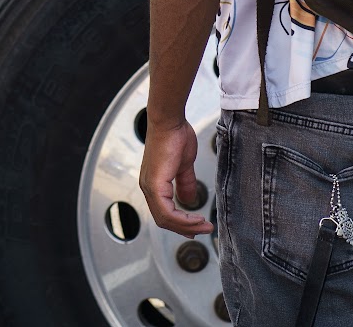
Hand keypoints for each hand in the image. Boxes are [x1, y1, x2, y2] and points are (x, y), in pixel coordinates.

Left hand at [139, 118, 212, 234]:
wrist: (169, 121)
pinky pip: (166, 211)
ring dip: (187, 226)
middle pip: (164, 220)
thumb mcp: (183, 165)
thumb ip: (185, 183)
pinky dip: (183, 219)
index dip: (182, 223)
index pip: (165, 213)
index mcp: (154, 184)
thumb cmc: (174, 136)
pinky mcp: (154, 184)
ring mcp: (149, 186)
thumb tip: (188, 199)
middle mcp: (148, 187)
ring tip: (204, 226)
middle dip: (186, 228)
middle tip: (204, 230)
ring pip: (165, 219)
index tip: (199, 225)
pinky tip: (196, 219)